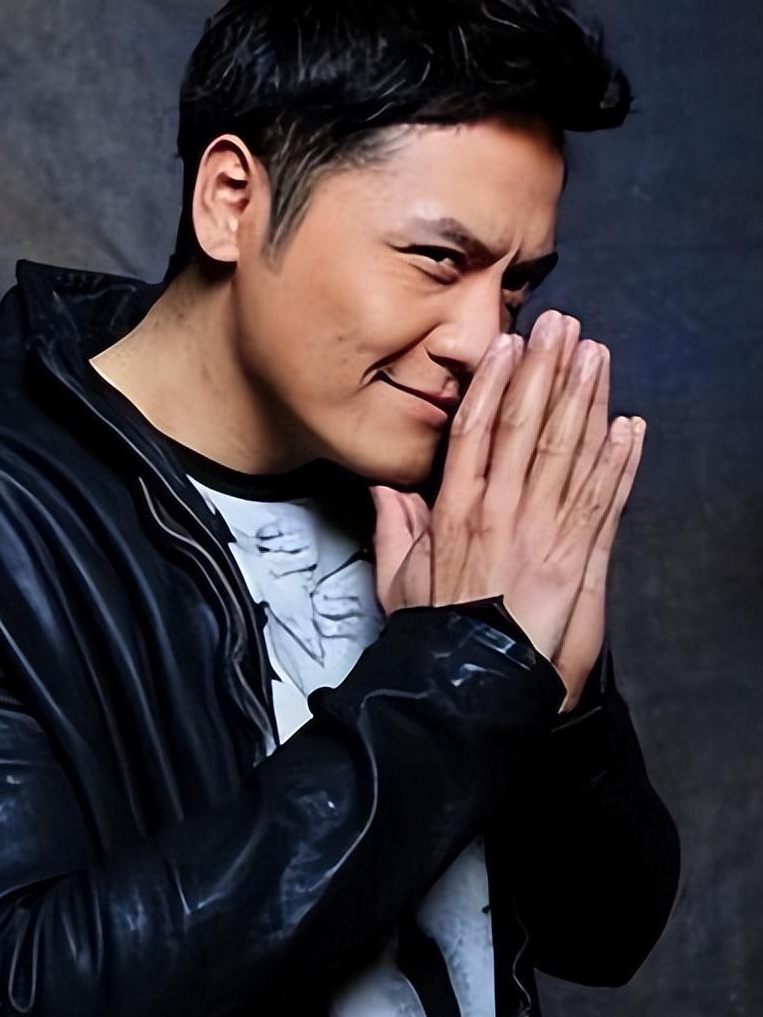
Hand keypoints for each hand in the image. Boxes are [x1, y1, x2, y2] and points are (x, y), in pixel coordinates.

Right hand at [369, 312, 641, 696]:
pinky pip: (603, 499)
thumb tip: (386, 486)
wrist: (472, 689)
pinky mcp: (576, 558)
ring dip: (586, 399)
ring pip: (569, 452)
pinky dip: (619, 461)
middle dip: (547, 370)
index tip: (509, 346)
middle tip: (563, 327)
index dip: (495, 383)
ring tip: (596, 355)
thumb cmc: (435, 635)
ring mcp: (542, 532)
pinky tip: (630, 426)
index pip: (476, 430)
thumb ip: (393, 527)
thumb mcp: (396, 580)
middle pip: (528, 426)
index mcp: (455, 511)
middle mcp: (501, 511)